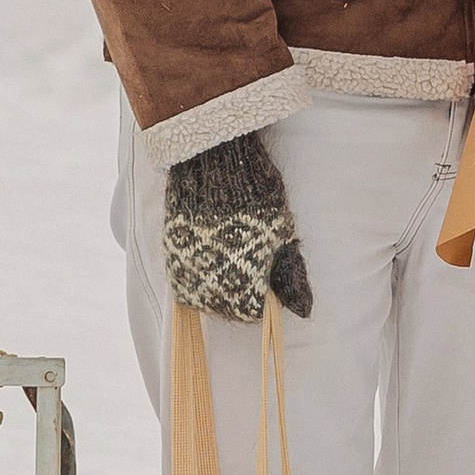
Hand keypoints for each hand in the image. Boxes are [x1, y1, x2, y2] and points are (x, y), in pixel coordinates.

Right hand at [163, 130, 313, 320]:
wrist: (214, 162)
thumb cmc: (257, 198)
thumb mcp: (282, 236)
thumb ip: (291, 277)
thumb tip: (304, 310)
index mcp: (239, 290)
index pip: (253, 312)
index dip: (265, 293)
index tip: (269, 270)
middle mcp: (206, 288)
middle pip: (227, 306)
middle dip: (242, 288)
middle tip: (252, 254)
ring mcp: (184, 271)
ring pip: (204, 293)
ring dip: (220, 280)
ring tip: (233, 248)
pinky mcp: (170, 252)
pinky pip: (186, 275)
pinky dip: (201, 268)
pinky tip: (213, 246)